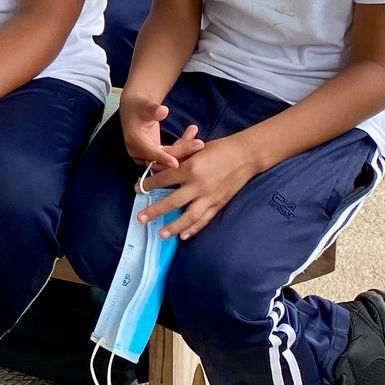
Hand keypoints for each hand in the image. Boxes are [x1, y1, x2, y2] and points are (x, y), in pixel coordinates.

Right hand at [121, 98, 204, 171]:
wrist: (135, 110)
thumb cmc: (139, 107)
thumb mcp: (145, 106)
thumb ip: (153, 110)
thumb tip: (163, 111)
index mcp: (134, 141)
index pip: (150, 153)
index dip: (163, 158)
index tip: (175, 164)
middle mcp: (138, 151)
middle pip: (162, 157)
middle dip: (181, 151)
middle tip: (199, 144)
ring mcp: (146, 155)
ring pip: (168, 157)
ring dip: (184, 149)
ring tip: (199, 140)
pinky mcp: (154, 155)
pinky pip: (170, 154)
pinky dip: (181, 147)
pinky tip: (192, 135)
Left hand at [138, 134, 256, 241]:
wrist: (246, 155)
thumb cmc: (219, 149)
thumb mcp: (195, 150)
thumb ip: (176, 159)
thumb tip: (156, 165)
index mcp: (190, 168)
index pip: (164, 179)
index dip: (149, 184)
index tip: (138, 189)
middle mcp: (198, 185)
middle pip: (172, 202)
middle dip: (155, 211)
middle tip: (140, 218)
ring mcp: (209, 197)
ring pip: (188, 216)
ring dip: (173, 226)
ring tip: (160, 234)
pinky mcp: (219, 204)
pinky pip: (204, 220)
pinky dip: (194, 229)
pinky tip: (183, 236)